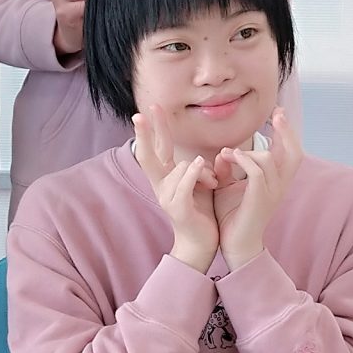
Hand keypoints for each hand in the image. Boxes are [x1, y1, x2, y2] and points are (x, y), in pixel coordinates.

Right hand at [133, 110, 218, 270]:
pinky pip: (184, 184)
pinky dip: (193, 172)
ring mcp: (166, 197)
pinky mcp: (178, 208)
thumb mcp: (201, 184)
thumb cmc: (201, 211)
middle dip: (144, 134)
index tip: (150, 108)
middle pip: (148, 155)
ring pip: (180, 166)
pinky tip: (200, 164)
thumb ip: (198, 169)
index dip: (154, 129)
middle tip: (139, 115)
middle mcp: (161, 186)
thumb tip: (199, 157)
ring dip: (203, 170)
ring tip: (213, 183)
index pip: (158, 148)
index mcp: (166, 178)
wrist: (202, 244)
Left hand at [213, 107, 302, 270]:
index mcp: (276, 181)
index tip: (278, 113)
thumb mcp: (229, 186)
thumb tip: (226, 151)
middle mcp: (279, 186)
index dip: (287, 132)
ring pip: (269, 158)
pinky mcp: (260, 199)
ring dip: (247, 150)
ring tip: (228, 154)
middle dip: (287, 131)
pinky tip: (230, 158)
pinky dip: (244, 160)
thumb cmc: (232, 216)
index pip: (290, 152)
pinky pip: (257, 172)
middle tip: (278, 114)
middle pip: (295, 153)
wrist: (234, 245)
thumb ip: (229, 167)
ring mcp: (272, 193)